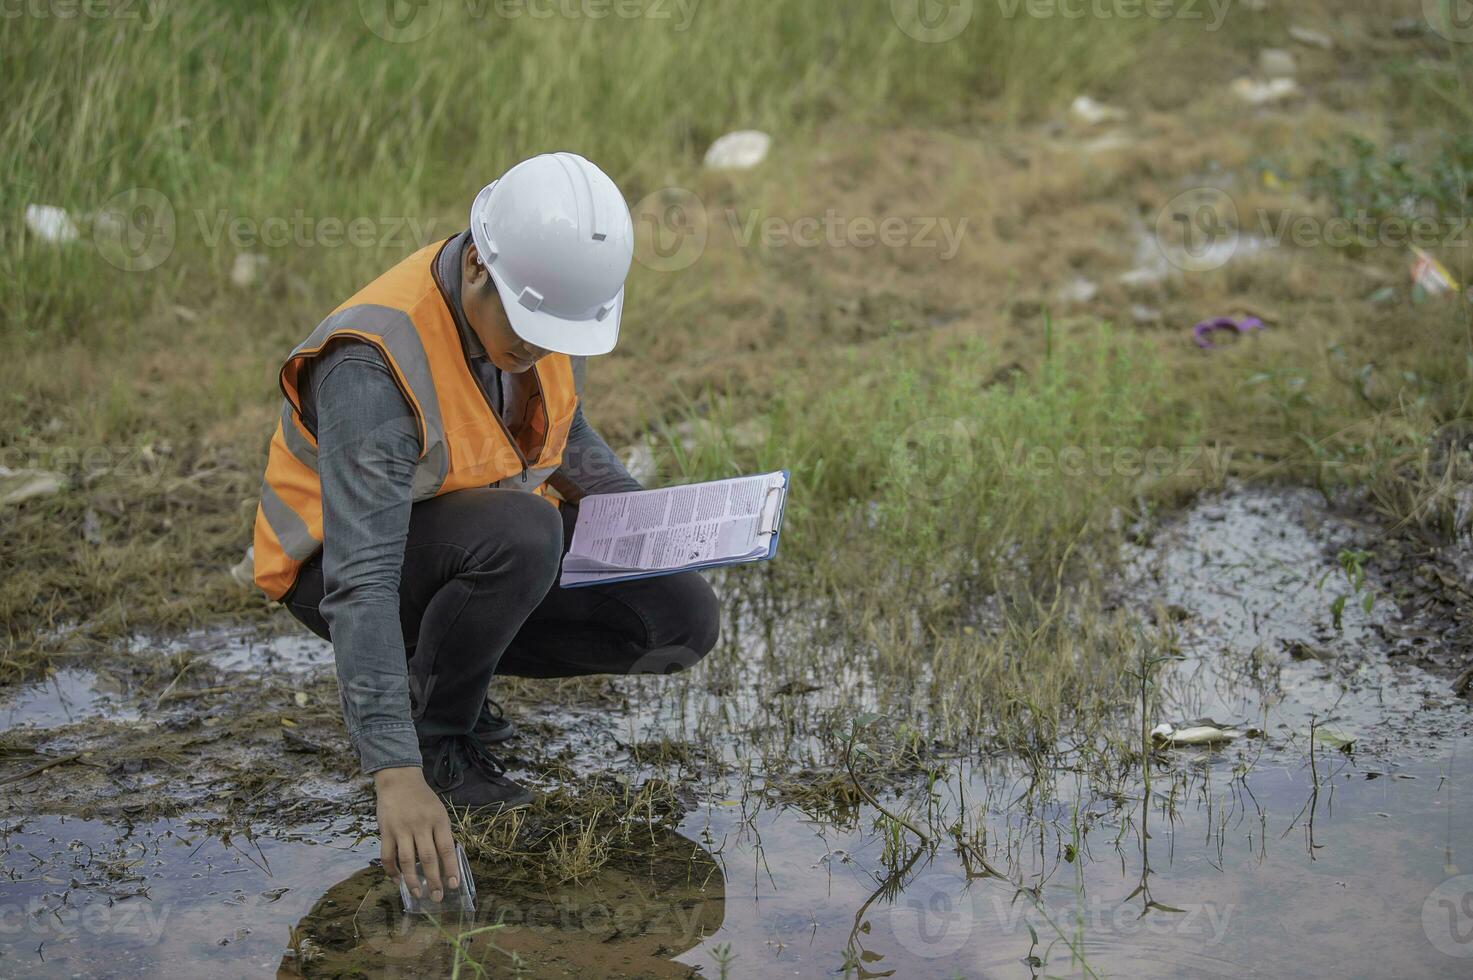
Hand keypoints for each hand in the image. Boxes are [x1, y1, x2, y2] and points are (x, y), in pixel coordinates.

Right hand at [373, 766, 457, 901]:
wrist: (399, 780)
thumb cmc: (423, 799)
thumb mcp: (439, 811)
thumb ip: (441, 834)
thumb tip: (446, 862)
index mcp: (438, 820)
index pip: (446, 849)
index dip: (450, 868)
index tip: (453, 885)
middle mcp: (421, 825)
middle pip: (428, 858)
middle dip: (433, 880)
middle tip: (436, 897)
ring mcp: (402, 828)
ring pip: (407, 860)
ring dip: (412, 880)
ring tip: (418, 894)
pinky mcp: (386, 831)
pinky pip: (388, 856)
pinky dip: (392, 871)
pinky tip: (397, 880)